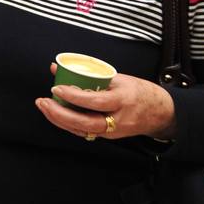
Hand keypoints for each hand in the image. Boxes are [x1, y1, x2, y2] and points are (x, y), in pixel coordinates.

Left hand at [35, 67, 177, 140]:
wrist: (160, 113)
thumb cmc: (139, 92)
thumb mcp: (118, 78)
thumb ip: (88, 74)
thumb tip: (57, 67)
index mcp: (122, 101)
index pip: (95, 102)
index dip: (74, 96)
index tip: (57, 88)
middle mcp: (117, 120)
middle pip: (85, 123)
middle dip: (60, 114)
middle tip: (43, 101)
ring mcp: (113, 131)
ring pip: (82, 130)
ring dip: (59, 120)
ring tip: (44, 106)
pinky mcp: (108, 136)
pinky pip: (84, 132)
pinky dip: (67, 124)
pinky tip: (55, 114)